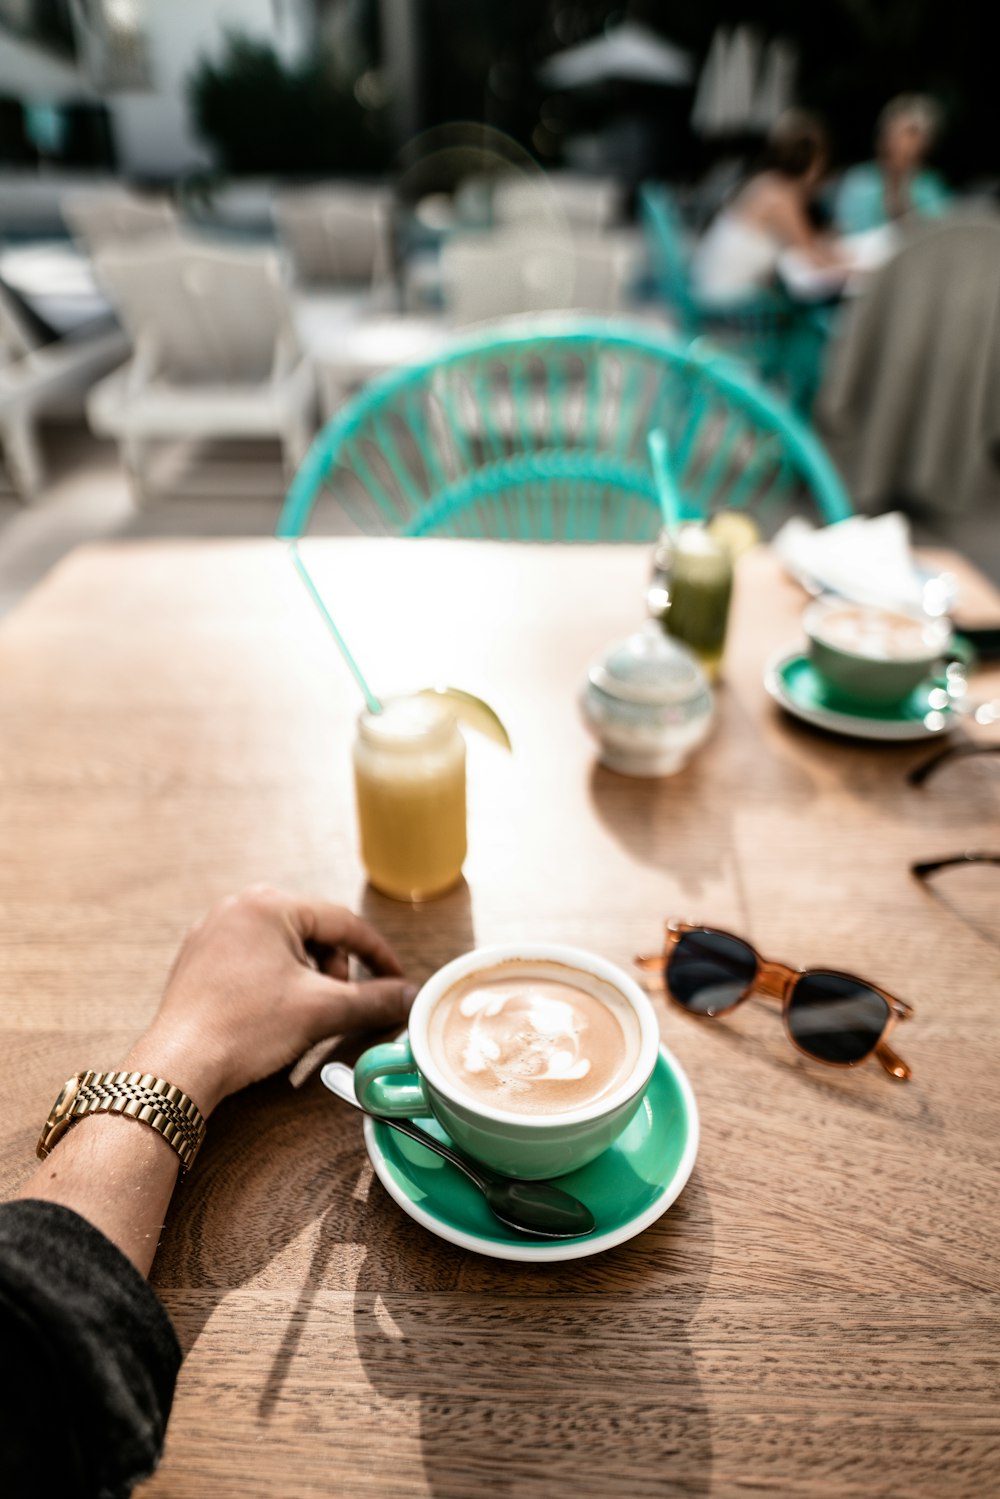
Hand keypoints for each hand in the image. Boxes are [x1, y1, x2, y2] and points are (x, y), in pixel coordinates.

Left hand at [124, 886, 416, 1114]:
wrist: (179, 1067)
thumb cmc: (242, 1030)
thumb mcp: (321, 1011)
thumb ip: (375, 999)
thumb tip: (411, 996)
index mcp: (268, 904)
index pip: (343, 922)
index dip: (377, 955)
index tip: (395, 978)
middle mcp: (238, 907)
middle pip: (314, 932)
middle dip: (332, 970)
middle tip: (332, 1005)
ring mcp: (214, 930)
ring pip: (285, 946)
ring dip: (305, 977)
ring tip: (298, 1013)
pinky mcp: (200, 957)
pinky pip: (255, 958)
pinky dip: (276, 981)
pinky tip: (271, 1013)